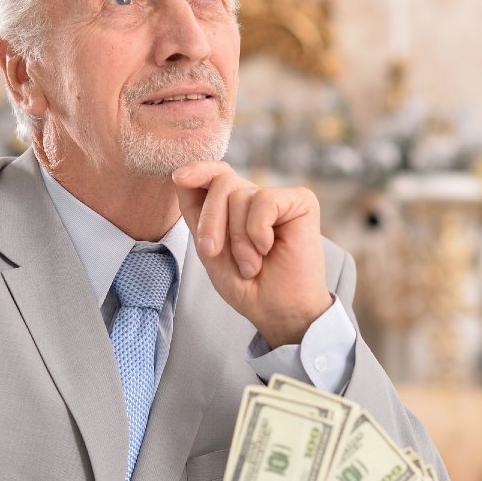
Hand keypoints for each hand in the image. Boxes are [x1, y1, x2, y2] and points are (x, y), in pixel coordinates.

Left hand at [172, 162, 331, 347]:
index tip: (180, 178)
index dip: (198, 169)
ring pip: (240, 195)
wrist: (277, 311)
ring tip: (252, 263)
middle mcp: (255, 198)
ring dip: (239, 239)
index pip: (214, 172)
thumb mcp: (209, 248)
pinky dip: (258, 232)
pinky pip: (264, 202)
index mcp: (233, 206)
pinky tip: (268, 249)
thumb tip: (180, 174)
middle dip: (211, 221)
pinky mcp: (301, 202)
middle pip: (222, 182)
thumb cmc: (247, 285)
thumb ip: (195, 211)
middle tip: (215, 253)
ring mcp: (279, 199)